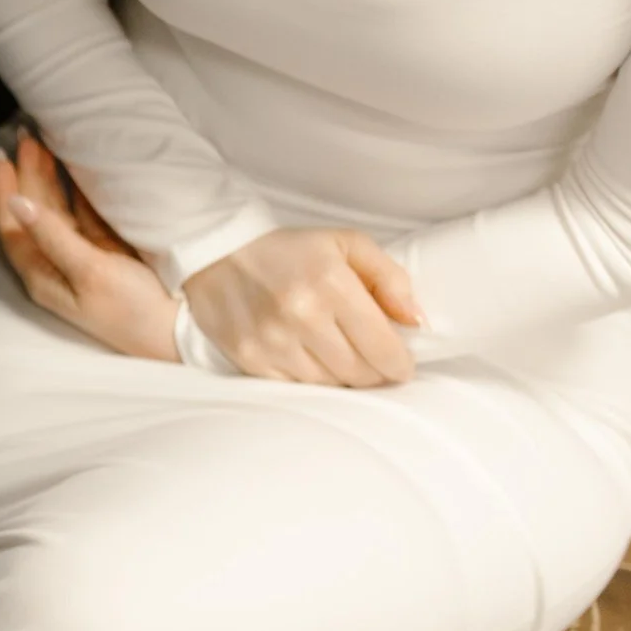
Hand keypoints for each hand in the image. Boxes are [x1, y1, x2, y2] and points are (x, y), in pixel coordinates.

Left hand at [0, 131, 179, 362]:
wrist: (180, 333)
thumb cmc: (132, 309)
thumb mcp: (89, 271)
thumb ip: (52, 235)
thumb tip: (14, 202)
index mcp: (44, 274)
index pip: (13, 225)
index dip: (6, 188)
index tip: (3, 154)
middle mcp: (57, 265)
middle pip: (34, 212)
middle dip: (29, 174)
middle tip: (29, 134)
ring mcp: (83, 258)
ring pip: (59, 209)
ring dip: (52, 177)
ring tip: (47, 141)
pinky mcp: (109, 253)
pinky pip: (87, 213)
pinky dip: (81, 189)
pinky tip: (79, 166)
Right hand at [181, 227, 422, 387]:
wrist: (214, 253)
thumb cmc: (288, 249)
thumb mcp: (346, 244)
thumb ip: (389, 278)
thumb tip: (416, 321)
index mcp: (331, 284)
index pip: (383, 348)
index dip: (400, 363)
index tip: (401, 363)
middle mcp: (301, 316)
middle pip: (360, 373)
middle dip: (375, 372)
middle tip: (373, 360)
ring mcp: (272, 341)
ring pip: (329, 384)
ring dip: (342, 376)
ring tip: (340, 355)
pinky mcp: (250, 358)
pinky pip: (296, 386)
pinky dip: (310, 378)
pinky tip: (309, 357)